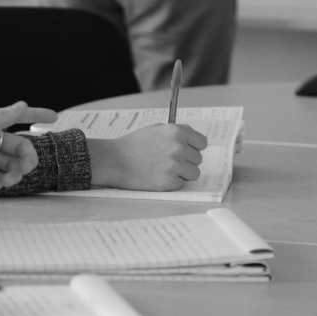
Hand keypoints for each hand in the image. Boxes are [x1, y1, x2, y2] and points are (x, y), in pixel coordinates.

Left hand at [0, 101, 57, 192]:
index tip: (54, 117)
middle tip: (23, 171)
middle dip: (25, 161)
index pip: (18, 115)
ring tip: (4, 182)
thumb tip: (22, 104)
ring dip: (12, 174)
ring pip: (11, 165)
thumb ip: (1, 117)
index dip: (36, 115)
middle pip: (20, 148)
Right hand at [87, 124, 208, 190]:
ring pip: (193, 173)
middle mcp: (178, 147)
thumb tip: (194, 139)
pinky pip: (181, 184)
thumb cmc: (133, 144)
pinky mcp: (168, 181)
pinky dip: (172, 183)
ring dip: (182, 174)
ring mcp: (174, 165)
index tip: (186, 152)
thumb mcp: (156, 129)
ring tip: (165, 171)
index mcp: (177, 132)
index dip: (194, 148)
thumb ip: (176, 132)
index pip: (202, 143)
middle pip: (198, 160)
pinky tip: (158, 177)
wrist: (113, 160)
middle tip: (169, 162)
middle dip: (186, 162)